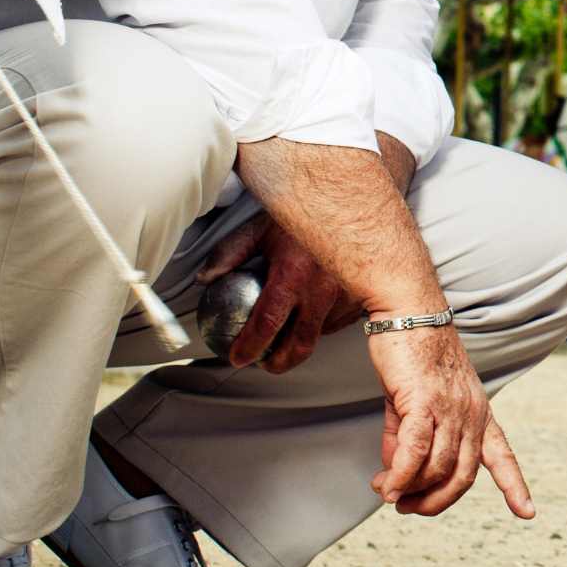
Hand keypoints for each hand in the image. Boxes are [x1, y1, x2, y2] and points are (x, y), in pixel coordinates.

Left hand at [196, 214, 363, 372]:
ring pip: (322, 333)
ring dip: (302, 342)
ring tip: (287, 341)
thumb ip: (229, 254)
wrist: (349, 201)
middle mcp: (322, 289)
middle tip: (266, 364)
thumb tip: (205, 279)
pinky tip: (312, 317)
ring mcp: (346, 295)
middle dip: (281, 362)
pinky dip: (324, 324)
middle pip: (301, 344)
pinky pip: (340, 320)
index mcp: (293, 275)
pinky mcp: (362, 295)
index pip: (267, 324)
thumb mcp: (259, 228)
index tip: (238, 358)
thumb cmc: (303, 213)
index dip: (250, 347)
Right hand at [365, 324, 535, 519]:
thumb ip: (410, 439)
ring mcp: (451, 409)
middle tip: (408, 508)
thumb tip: (396, 476)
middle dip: (436, 501)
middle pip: (464, 476)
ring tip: (388, 494)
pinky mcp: (424, 402)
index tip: (527, 513)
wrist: (410, 310)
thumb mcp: (417, 401)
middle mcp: (471, 414)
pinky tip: (386, 486)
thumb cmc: (414, 352)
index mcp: (479, 412)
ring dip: (410, 490)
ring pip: (439, 467)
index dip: (514, 486)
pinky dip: (400, 476)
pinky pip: (415, 452)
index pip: (502, 455)